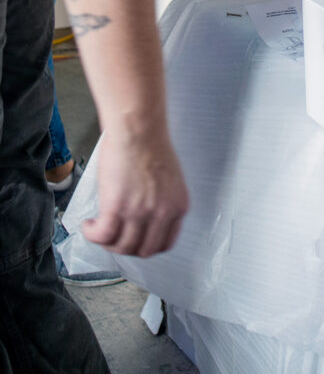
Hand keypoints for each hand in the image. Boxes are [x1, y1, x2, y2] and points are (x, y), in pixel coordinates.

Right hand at [82, 124, 188, 256]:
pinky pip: (102, 235)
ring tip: (98, 228)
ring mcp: (141, 212)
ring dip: (107, 242)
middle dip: (126, 247)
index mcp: (178, 206)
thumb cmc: (150, 145)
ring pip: (122, 247)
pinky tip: (89, 225)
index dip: (146, 245)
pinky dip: (92, 235)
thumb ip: (162, 202)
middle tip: (114, 236)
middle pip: (143, 250)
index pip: (165, 244)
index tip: (134, 239)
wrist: (138, 128)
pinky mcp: (117, 207)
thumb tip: (143, 219)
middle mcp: (162, 213)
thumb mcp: (168, 180)